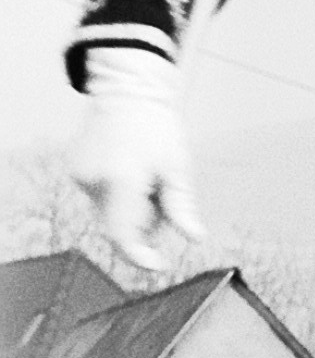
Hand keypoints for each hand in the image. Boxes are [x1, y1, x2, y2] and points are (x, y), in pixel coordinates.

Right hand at [71, 49, 205, 271]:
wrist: (126, 92)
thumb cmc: (155, 128)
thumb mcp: (177, 168)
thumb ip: (181, 207)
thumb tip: (196, 238)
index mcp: (120, 180)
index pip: (123, 235)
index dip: (139, 257)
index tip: (157, 265)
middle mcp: (93, 180)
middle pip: (119, 227)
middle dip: (144, 223)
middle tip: (159, 196)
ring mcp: (80, 176)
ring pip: (109, 214)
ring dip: (130, 209)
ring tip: (143, 178)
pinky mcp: (75, 172)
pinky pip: (100, 199)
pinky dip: (118, 196)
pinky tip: (127, 172)